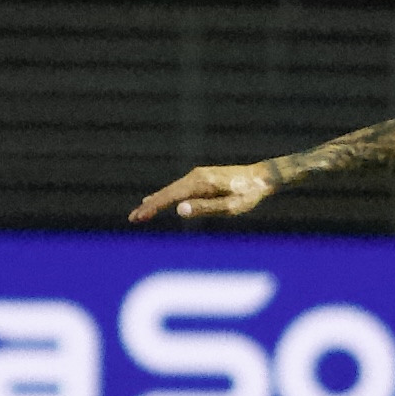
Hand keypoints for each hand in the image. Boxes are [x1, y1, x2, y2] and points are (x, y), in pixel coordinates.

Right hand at [128, 163, 275, 223]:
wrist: (262, 177)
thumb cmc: (249, 194)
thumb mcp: (230, 206)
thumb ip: (205, 208)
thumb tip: (179, 210)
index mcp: (200, 183)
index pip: (170, 197)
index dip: (153, 207)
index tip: (139, 217)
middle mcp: (196, 176)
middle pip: (167, 192)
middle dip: (149, 206)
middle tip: (132, 219)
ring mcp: (198, 176)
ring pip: (172, 190)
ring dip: (155, 201)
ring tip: (140, 213)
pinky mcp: (202, 179)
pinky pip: (179, 189)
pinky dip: (166, 196)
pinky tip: (158, 199)